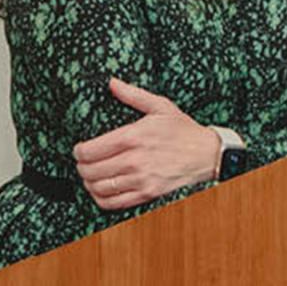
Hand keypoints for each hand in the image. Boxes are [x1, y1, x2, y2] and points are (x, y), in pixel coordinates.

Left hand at [73, 78, 219, 211]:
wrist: (208, 154)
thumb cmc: (184, 131)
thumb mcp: (160, 106)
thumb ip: (132, 94)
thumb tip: (112, 83)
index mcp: (134, 136)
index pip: (91, 150)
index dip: (78, 151)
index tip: (79, 150)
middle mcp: (135, 160)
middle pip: (91, 170)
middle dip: (80, 167)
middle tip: (81, 163)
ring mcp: (141, 180)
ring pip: (99, 188)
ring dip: (88, 183)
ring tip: (89, 177)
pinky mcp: (148, 195)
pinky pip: (114, 203)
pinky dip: (101, 198)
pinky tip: (101, 190)